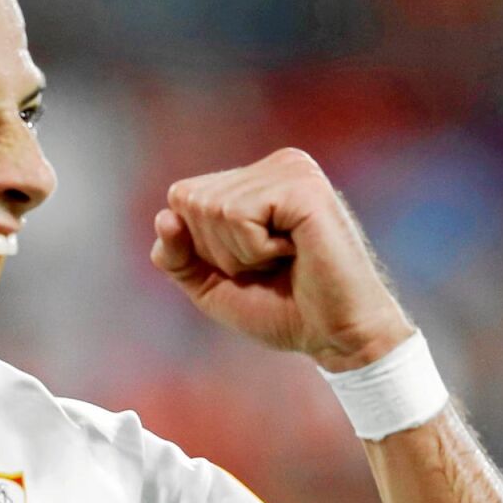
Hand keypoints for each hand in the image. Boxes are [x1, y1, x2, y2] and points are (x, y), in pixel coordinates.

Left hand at [151, 148, 413, 371]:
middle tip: (269, 266)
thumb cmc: (282, 310)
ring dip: (240, 253)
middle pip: (192, 201)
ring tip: (284, 260)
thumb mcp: (211, 285)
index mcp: (256, 179)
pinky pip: (239, 215)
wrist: (337, 337)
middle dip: (219, 250)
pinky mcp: (303, 186)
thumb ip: (177, 255)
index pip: (182, 198)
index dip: (201, 247)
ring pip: (213, 208)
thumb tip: (164, 218)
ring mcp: (292, 170)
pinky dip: (255, 250)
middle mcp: (275, 165)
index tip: (249, 265)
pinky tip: (294, 253)